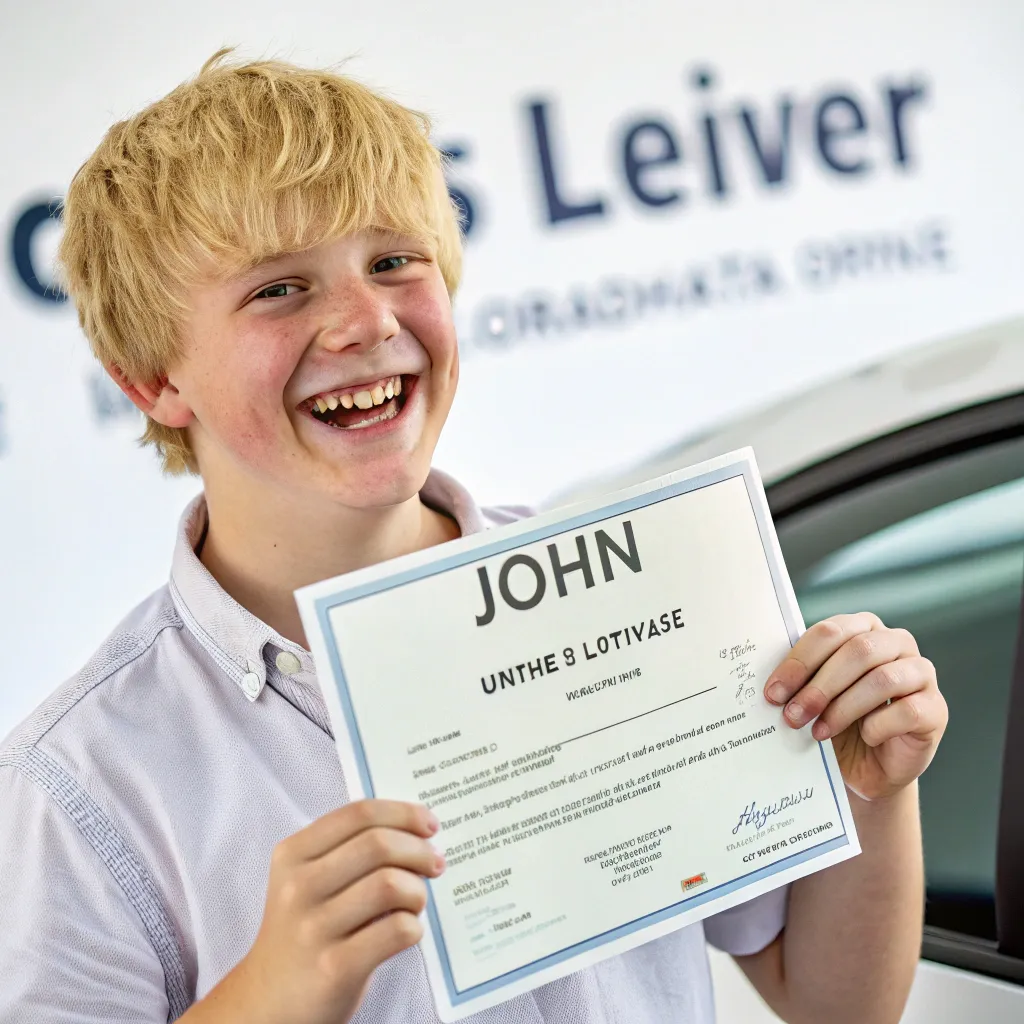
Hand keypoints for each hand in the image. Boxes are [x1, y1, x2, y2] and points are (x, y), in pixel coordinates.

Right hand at [190, 800, 442, 1023]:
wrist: (268, 1000)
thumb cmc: (305, 930)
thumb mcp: (308, 880)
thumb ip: (349, 849)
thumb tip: (416, 829)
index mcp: (293, 854)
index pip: (359, 813)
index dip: (403, 813)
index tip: (429, 824)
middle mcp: (299, 887)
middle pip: (379, 844)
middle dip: (419, 850)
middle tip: (434, 863)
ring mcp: (314, 929)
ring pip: (391, 885)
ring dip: (418, 891)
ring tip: (416, 903)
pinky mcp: (334, 968)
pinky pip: (396, 931)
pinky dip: (413, 928)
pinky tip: (406, 932)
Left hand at [763, 613, 947, 800]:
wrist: (866, 766)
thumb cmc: (837, 721)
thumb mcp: (813, 695)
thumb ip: (800, 678)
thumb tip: (773, 684)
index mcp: (862, 628)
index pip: (830, 632)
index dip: (799, 661)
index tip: (774, 692)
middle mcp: (896, 642)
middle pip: (857, 651)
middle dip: (819, 686)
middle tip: (793, 715)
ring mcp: (921, 673)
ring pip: (882, 679)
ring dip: (843, 708)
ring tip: (819, 731)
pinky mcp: (936, 708)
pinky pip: (906, 711)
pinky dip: (878, 727)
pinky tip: (865, 738)